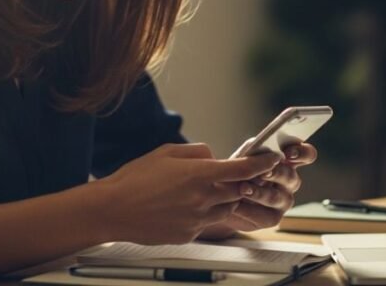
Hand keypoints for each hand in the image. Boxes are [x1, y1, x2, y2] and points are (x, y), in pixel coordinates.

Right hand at [97, 143, 280, 244]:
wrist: (113, 210)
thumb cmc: (135, 179)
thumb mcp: (167, 152)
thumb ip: (197, 152)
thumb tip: (213, 156)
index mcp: (198, 174)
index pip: (242, 169)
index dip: (262, 164)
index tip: (272, 160)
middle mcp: (202, 198)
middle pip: (238, 191)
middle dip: (239, 183)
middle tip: (231, 176)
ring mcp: (197, 219)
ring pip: (225, 209)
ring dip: (221, 200)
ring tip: (197, 192)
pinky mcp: (189, 234)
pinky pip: (207, 223)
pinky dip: (203, 214)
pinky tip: (180, 207)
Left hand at [200, 143, 317, 237]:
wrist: (222, 199)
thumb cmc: (237, 171)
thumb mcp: (243, 155)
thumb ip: (254, 150)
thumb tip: (261, 149)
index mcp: (288, 161)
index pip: (306, 154)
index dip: (301, 153)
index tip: (289, 154)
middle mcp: (290, 181)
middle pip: (291, 176)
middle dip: (276, 173)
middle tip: (263, 173)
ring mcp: (284, 201)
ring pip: (276, 197)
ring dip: (259, 193)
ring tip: (243, 189)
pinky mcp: (272, 218)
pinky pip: (264, 215)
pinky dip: (248, 209)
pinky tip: (236, 205)